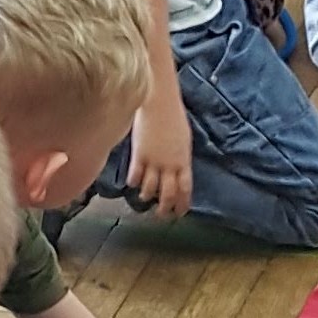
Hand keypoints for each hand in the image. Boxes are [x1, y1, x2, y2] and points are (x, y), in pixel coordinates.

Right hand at [128, 91, 193, 217]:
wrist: (158, 101)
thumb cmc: (173, 116)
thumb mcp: (183, 139)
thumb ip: (180, 156)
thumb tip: (177, 168)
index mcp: (183, 161)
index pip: (185, 188)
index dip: (182, 203)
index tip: (180, 212)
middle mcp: (169, 165)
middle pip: (167, 193)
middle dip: (165, 207)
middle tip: (162, 215)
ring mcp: (153, 161)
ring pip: (149, 188)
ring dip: (147, 196)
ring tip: (144, 199)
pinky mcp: (138, 155)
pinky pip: (135, 175)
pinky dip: (133, 182)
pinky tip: (132, 184)